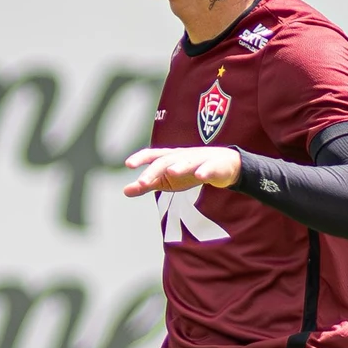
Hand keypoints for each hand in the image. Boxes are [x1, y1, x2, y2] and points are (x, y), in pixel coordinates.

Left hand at [123, 145, 241, 197]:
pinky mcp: (215, 166)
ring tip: (171, 172)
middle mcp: (181, 156)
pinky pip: (209, 168)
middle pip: (166, 161)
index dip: (141, 158)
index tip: (128, 164)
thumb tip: (125, 191)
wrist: (222, 164)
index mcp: (168, 158)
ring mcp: (199, 160)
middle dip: (154, 170)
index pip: (152, 156)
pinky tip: (201, 176)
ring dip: (179, 166)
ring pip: (187, 162)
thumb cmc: (189, 171)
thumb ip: (147, 184)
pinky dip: (205, 171)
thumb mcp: (166, 180)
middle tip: (142, 182)